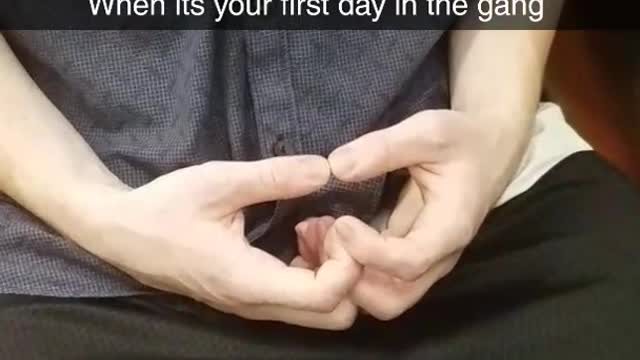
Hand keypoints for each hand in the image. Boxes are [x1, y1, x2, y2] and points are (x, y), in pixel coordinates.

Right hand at [73, 155, 360, 329]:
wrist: (122, 233)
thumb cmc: (165, 207)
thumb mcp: (219, 182)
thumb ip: (275, 177)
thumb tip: (326, 168)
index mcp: (250, 281)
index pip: (327, 297)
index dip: (349, 262)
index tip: (338, 221)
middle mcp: (257, 305)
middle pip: (335, 314)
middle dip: (347, 271)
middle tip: (330, 227)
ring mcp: (254, 307)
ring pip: (320, 311)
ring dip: (330, 270)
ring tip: (311, 226)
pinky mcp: (251, 299)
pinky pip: (300, 301)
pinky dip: (314, 271)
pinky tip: (297, 235)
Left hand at [296, 110, 529, 319]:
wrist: (486, 151)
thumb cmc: (460, 141)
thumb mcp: (428, 131)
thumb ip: (384, 147)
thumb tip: (336, 166)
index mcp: (448, 229)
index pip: (408, 262)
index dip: (368, 250)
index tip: (342, 221)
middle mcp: (436, 258)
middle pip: (391, 300)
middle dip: (352, 278)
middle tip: (328, 235)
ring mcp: (420, 262)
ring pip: (380, 299)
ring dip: (345, 278)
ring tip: (321, 236)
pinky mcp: (404, 257)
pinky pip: (374, 282)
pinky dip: (346, 270)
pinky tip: (325, 237)